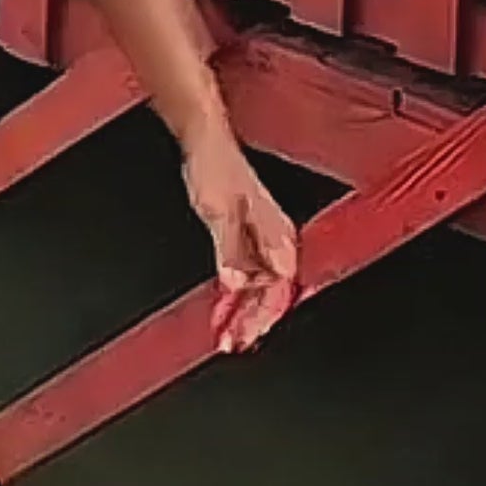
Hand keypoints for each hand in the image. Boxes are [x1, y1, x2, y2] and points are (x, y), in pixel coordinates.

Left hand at [181, 117, 296, 354]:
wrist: (206, 142)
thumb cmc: (216, 167)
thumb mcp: (218, 213)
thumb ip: (230, 251)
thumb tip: (236, 284)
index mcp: (280, 235)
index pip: (280, 289)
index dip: (262, 317)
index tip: (242, 337)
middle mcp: (278, 240)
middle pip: (274, 294)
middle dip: (253, 322)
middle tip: (231, 342)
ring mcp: (265, 240)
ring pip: (262, 288)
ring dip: (243, 312)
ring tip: (225, 334)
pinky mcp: (250, 237)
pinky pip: (250, 275)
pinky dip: (236, 295)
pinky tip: (223, 307)